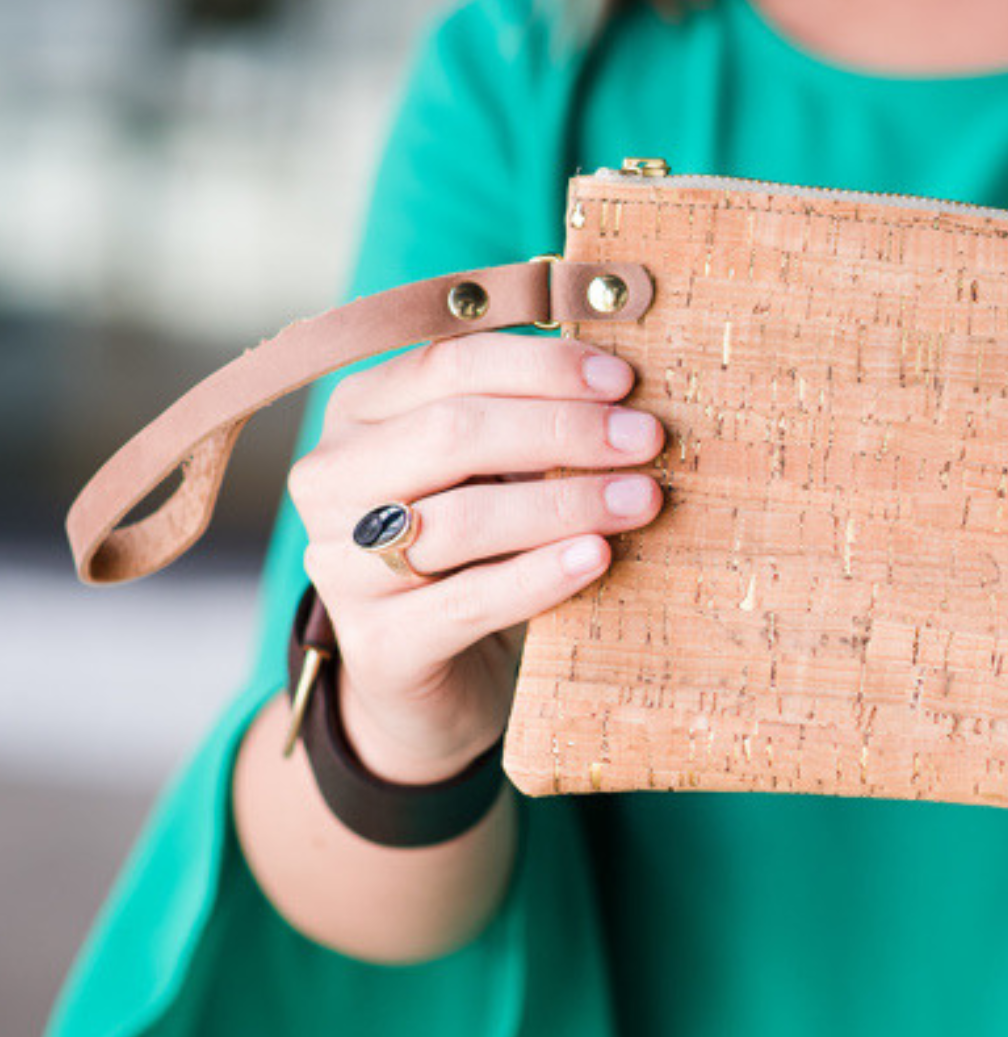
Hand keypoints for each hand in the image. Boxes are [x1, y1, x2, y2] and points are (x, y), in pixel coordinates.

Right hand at [286, 331, 666, 782]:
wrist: (427, 671)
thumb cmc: (473, 548)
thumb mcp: (491, 472)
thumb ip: (529, 421)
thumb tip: (624, 388)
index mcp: (358, 413)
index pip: (447, 364)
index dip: (541, 368)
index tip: (623, 381)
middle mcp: (332, 479)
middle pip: (452, 433)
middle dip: (562, 430)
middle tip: (646, 440)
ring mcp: (341, 564)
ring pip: (462, 518)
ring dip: (565, 502)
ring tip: (642, 499)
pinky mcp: (379, 643)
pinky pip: (469, 601)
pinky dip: (540, 576)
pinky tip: (597, 557)